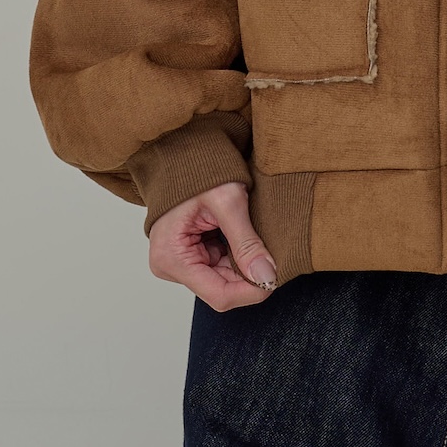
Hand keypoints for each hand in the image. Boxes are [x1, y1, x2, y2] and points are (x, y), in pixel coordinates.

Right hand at [148, 181, 277, 309]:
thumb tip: (266, 276)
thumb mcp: (227, 201)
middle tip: (270, 251)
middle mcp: (170, 266)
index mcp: (171, 257)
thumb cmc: (198, 168)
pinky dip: (236, 256)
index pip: (219, 295)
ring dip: (243, 263)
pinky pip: (219, 267)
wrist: (184, 151)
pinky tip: (241, 236)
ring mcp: (178, 262)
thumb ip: (246, 242)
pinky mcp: (189, 255)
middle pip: (222, 289)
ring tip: (251, 235)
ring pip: (224, 279)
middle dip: (249, 275)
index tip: (276, 276)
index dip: (252, 290)